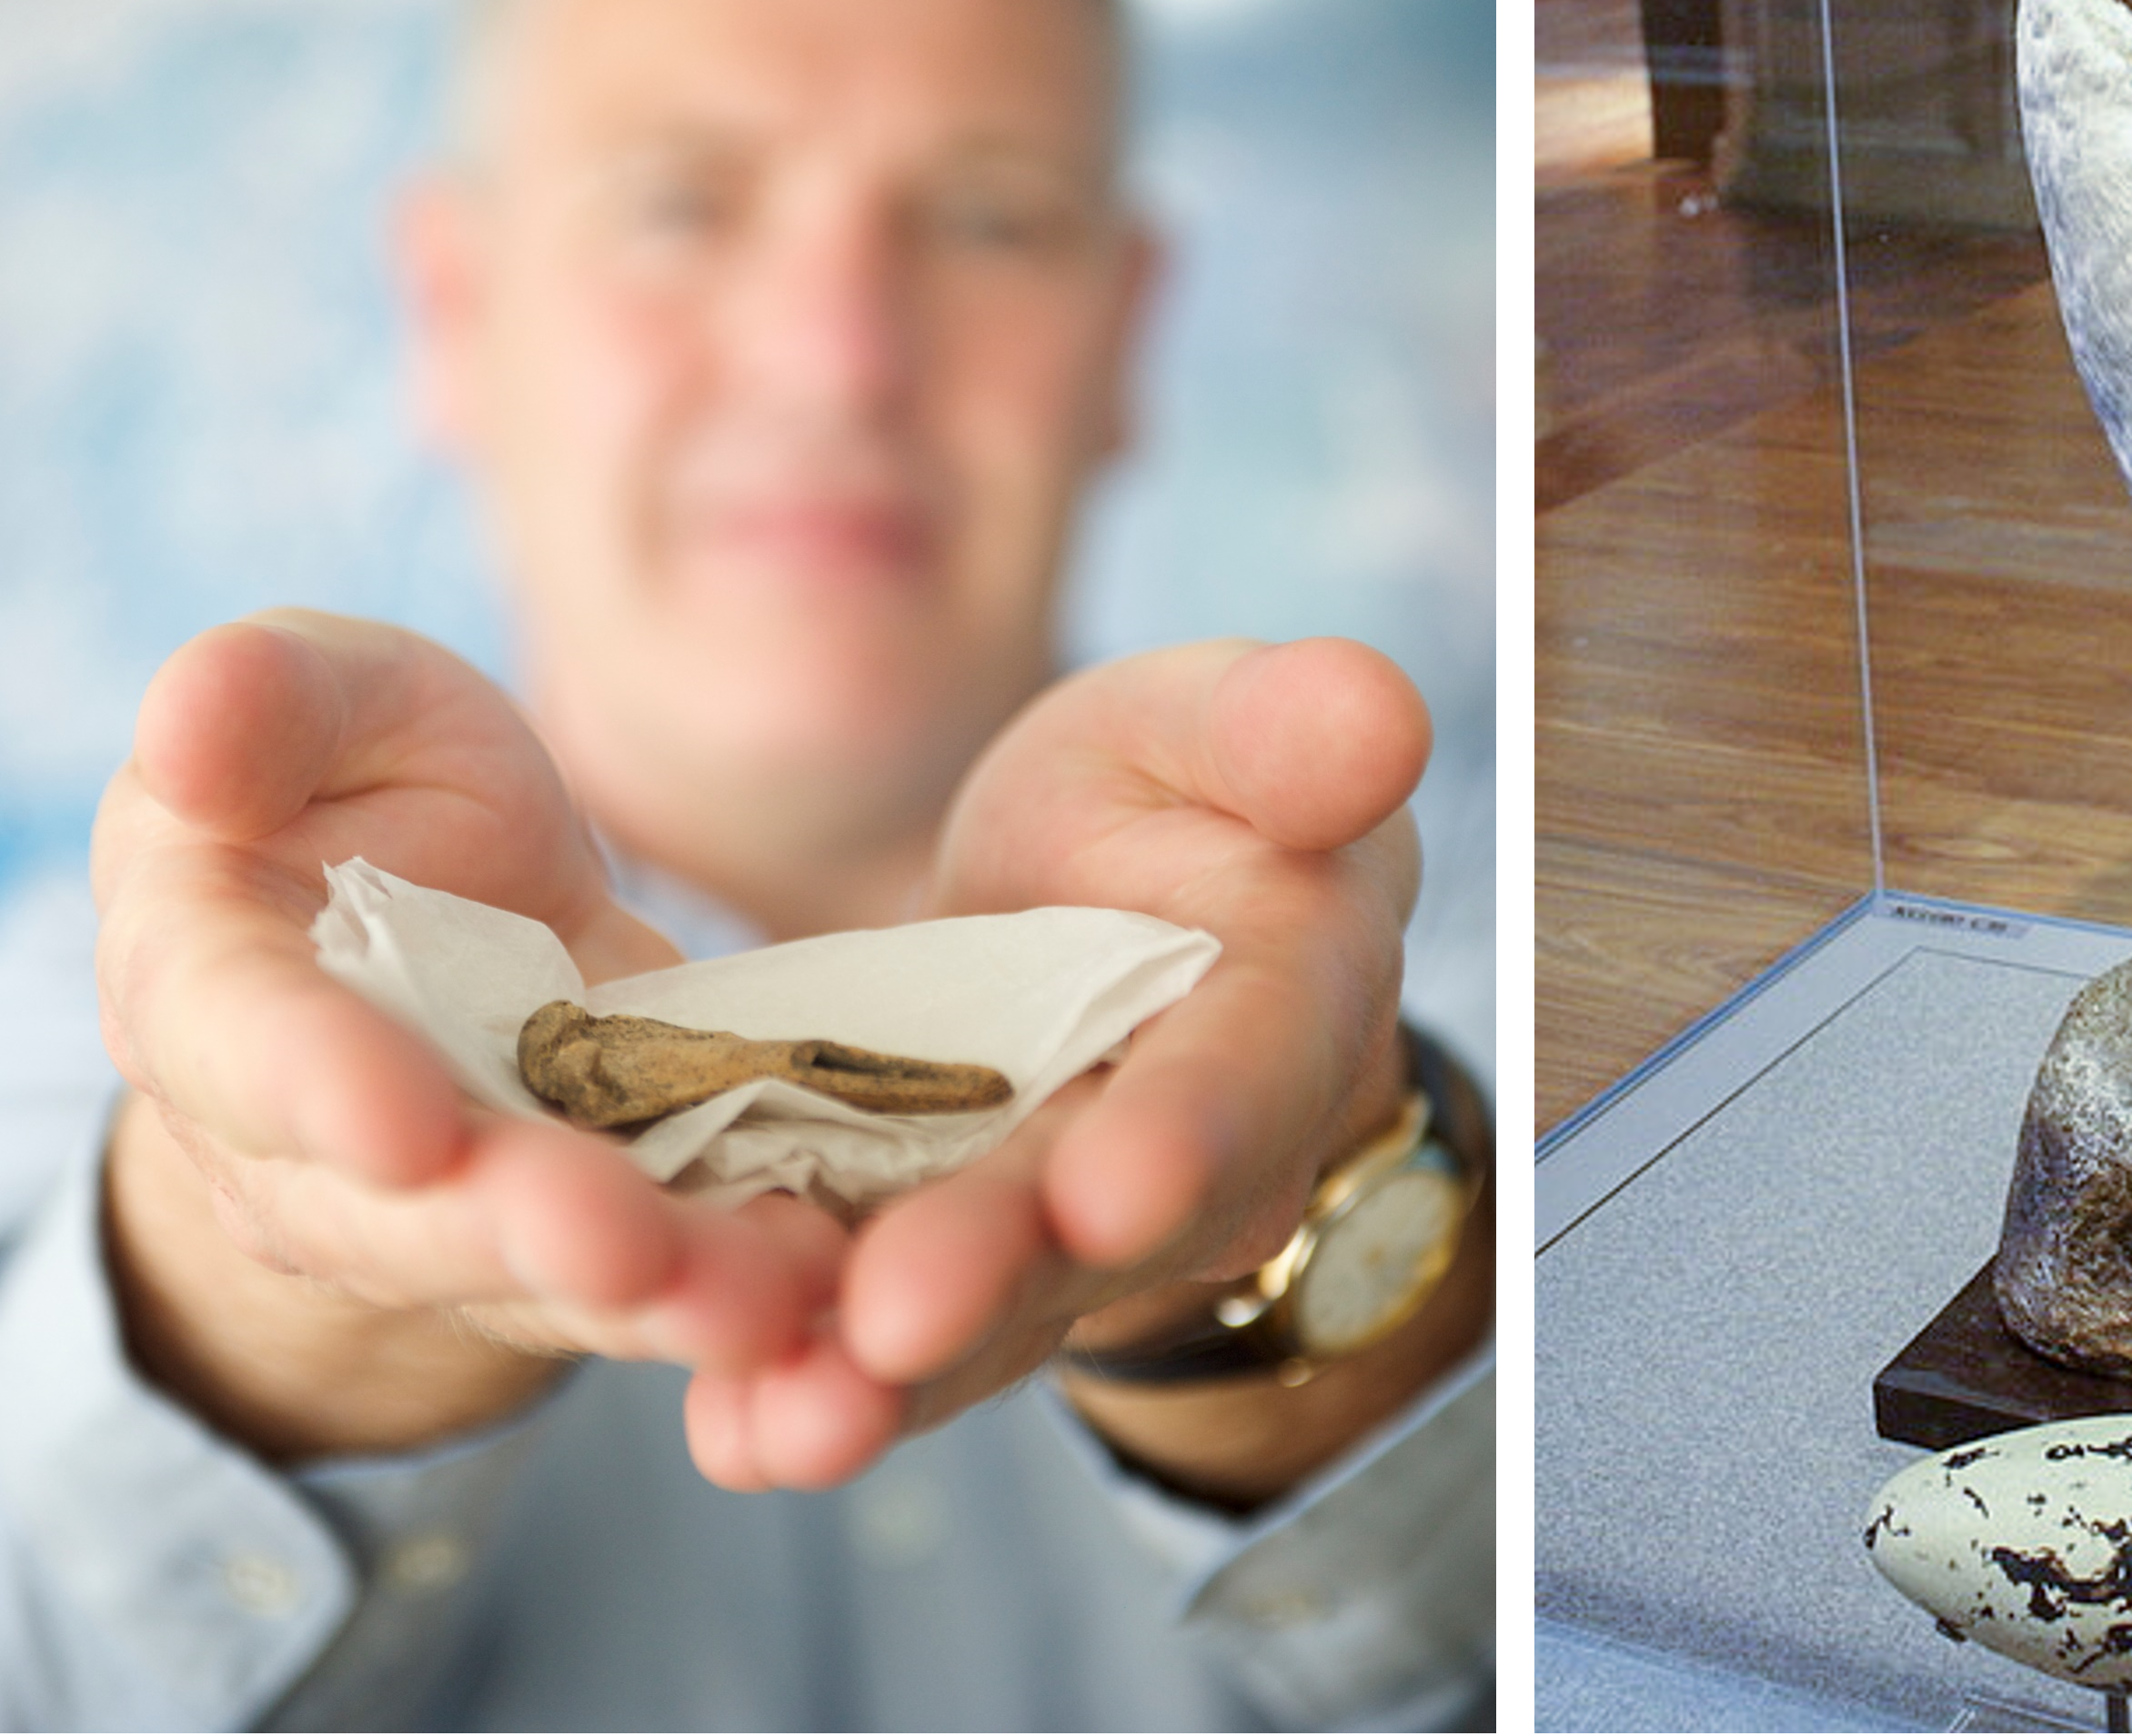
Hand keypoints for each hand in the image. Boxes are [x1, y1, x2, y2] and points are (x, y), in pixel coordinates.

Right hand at [93, 612, 840, 1462]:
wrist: (460, 888)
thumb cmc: (358, 775)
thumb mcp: (327, 697)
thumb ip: (265, 702)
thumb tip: (192, 724)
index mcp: (208, 987)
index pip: (245, 1048)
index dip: (315, 1089)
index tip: (404, 1126)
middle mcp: (301, 1143)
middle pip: (399, 1213)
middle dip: (516, 1233)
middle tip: (624, 1249)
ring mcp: (439, 1213)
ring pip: (532, 1276)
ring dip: (647, 1296)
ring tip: (758, 1301)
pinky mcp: (575, 1236)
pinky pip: (646, 1282)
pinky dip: (731, 1292)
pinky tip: (821, 1288)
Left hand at [677, 636, 1472, 1497]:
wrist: (1091, 893)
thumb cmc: (1176, 794)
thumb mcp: (1204, 723)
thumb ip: (1279, 729)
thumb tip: (1378, 719)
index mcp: (1285, 1003)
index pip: (1248, 1073)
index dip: (1191, 1133)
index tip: (1114, 1189)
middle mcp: (1198, 1156)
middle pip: (1100, 1230)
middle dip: (999, 1278)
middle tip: (898, 1321)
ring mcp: (1074, 1230)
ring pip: (992, 1312)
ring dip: (889, 1379)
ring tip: (787, 1421)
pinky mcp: (959, 1261)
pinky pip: (889, 1335)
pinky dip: (809, 1382)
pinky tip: (729, 1433)